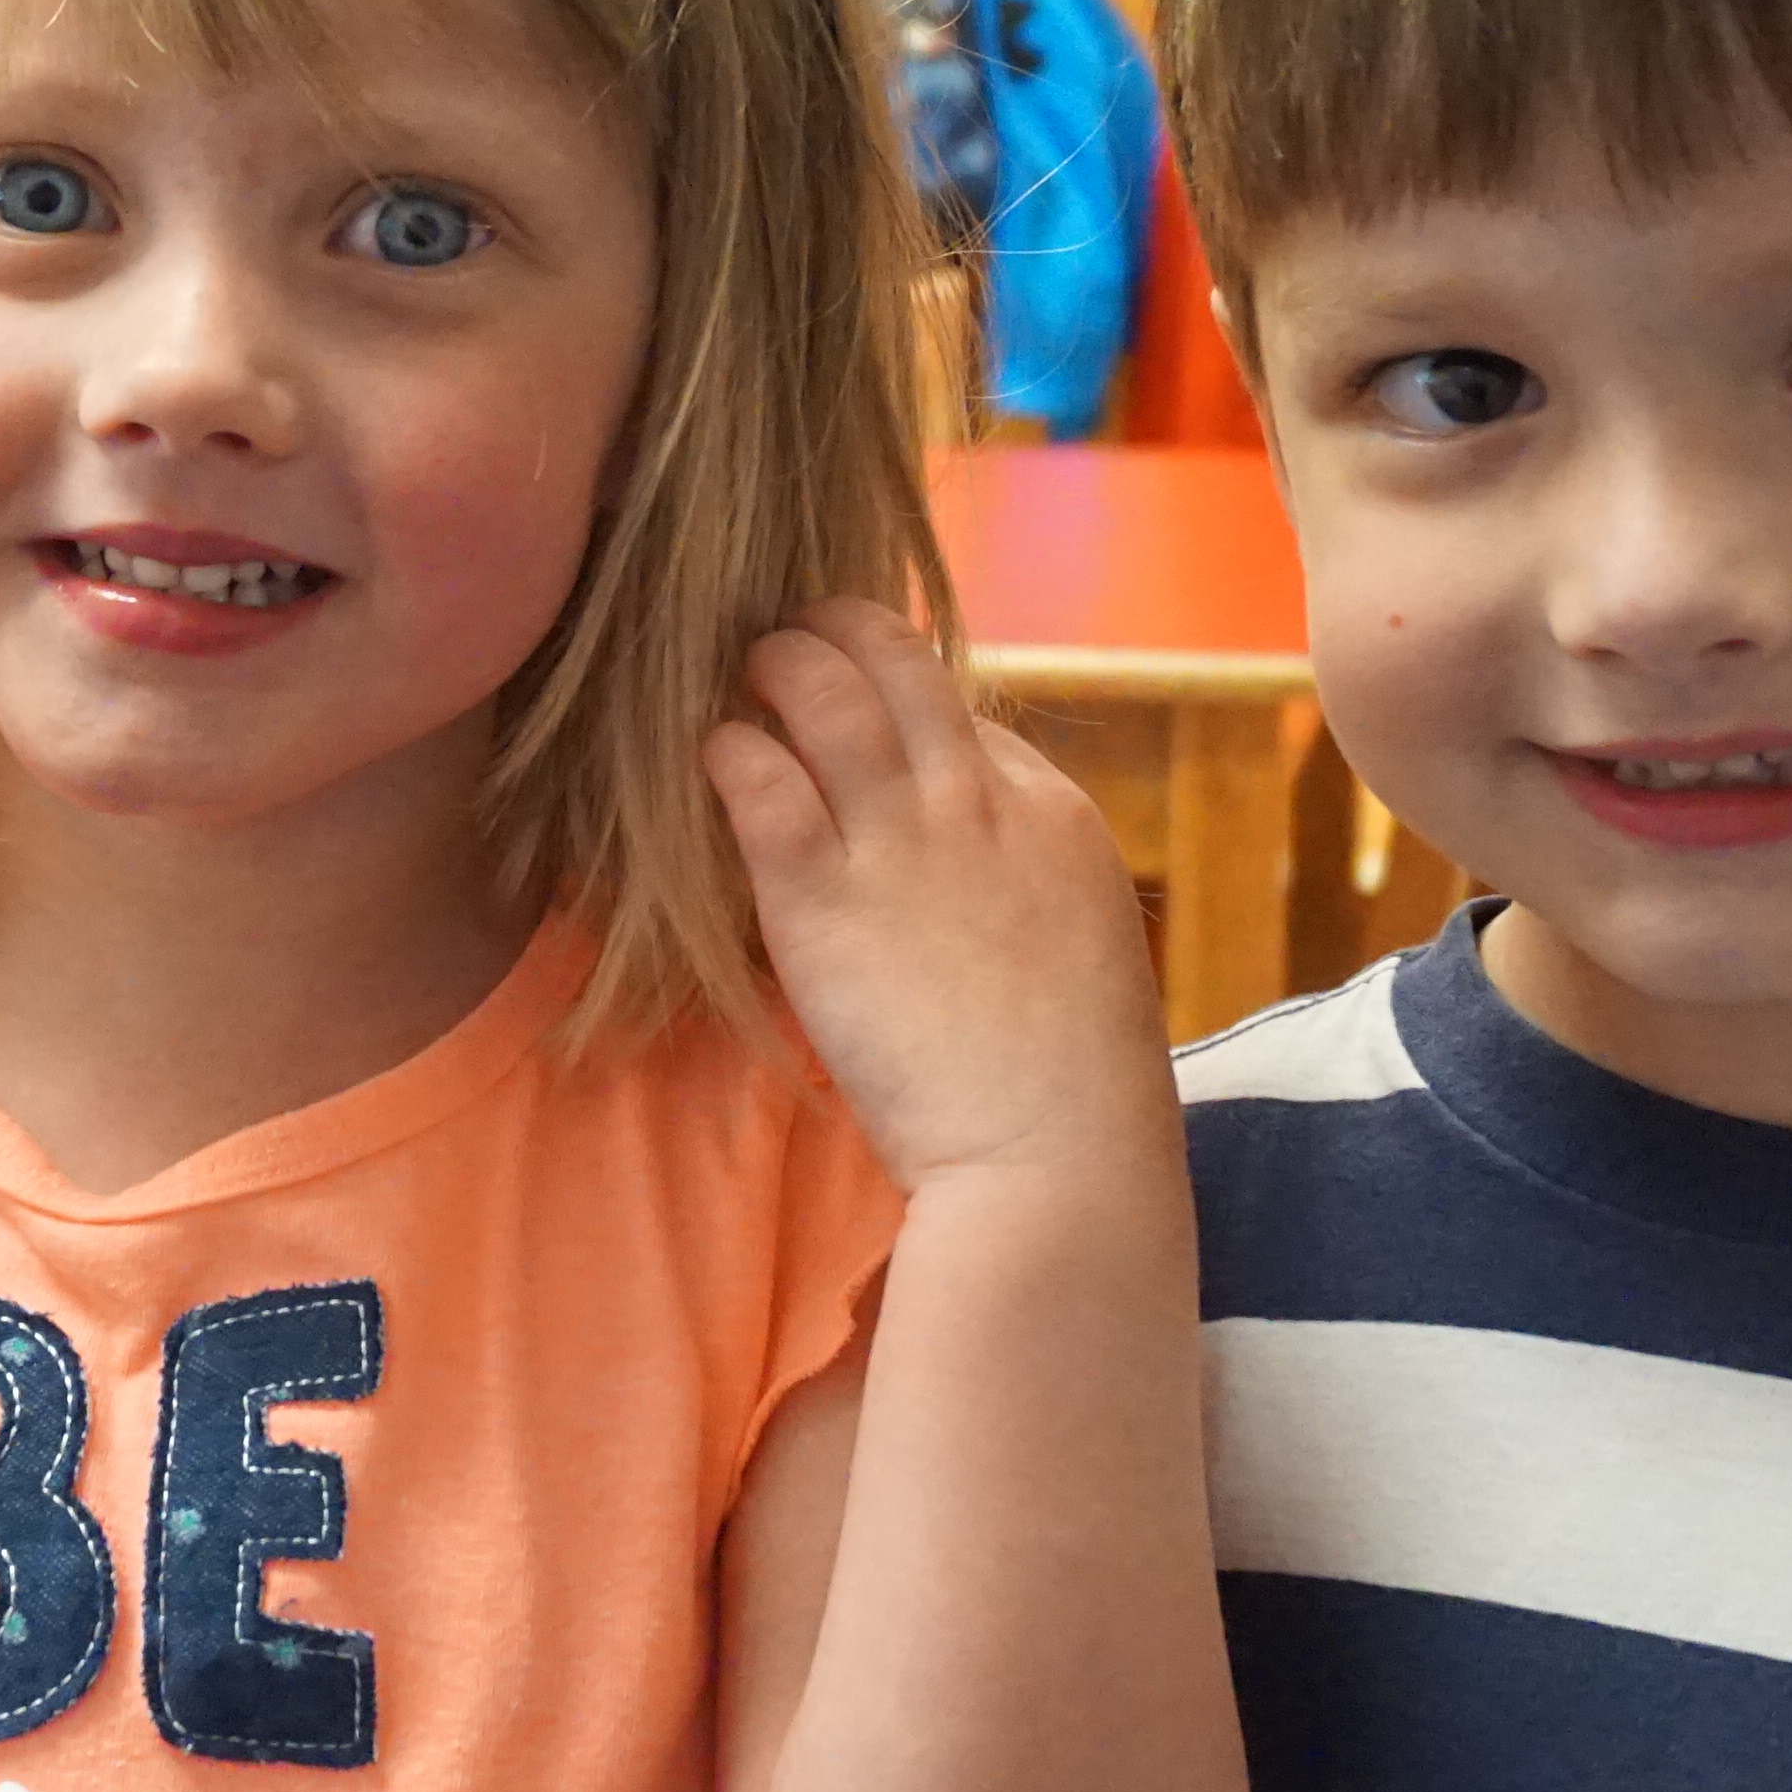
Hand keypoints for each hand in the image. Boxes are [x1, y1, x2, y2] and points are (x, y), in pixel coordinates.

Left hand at [706, 596, 1155, 1194]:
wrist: (1053, 1158)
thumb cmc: (1071, 1090)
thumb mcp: (1080, 951)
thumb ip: (1024, 889)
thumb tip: (972, 878)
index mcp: (1050, 815)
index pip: (963, 715)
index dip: (907, 705)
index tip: (865, 712)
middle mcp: (977, 804)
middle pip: (897, 663)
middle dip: (835, 632)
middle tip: (787, 639)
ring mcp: (899, 843)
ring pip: (822, 692)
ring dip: (773, 666)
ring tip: (741, 672)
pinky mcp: (820, 899)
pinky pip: (758, 781)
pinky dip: (728, 751)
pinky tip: (711, 757)